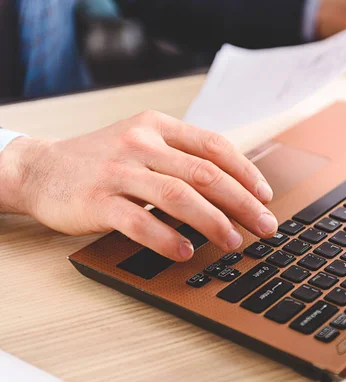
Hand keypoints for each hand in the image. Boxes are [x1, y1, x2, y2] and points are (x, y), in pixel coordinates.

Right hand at [0, 111, 277, 260]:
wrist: (40, 169)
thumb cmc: (102, 160)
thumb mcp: (142, 143)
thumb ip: (180, 157)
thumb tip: (233, 187)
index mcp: (158, 127)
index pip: (214, 146)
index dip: (246, 172)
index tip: (265, 197)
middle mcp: (141, 144)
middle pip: (204, 174)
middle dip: (242, 203)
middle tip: (265, 226)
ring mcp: (118, 171)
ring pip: (177, 196)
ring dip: (212, 222)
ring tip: (232, 242)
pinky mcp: (97, 200)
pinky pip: (139, 222)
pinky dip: (166, 238)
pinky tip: (185, 251)